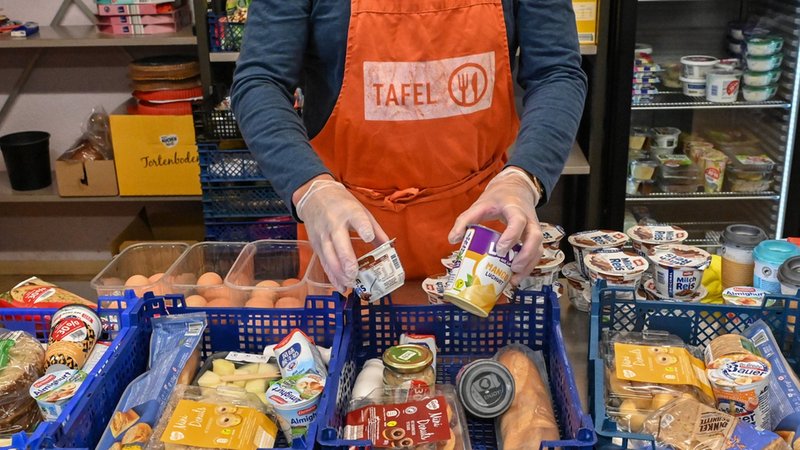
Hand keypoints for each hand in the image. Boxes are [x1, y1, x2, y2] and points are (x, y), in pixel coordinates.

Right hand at [295, 177, 388, 292]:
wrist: (314, 197)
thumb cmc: (342, 204)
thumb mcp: (361, 210)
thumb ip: (376, 230)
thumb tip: (390, 250)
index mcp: (350, 212)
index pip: (357, 219)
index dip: (362, 228)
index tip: (367, 237)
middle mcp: (334, 224)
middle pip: (339, 243)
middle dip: (346, 261)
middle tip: (355, 274)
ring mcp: (323, 235)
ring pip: (329, 257)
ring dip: (339, 273)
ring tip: (350, 283)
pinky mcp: (316, 245)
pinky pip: (324, 263)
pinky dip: (332, 276)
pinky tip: (341, 286)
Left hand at [447, 167, 543, 284]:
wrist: (515, 189)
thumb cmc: (497, 199)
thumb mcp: (479, 205)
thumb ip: (465, 220)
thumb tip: (453, 240)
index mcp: (515, 209)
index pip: (518, 221)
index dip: (511, 236)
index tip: (500, 250)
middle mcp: (529, 219)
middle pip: (536, 237)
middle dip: (526, 255)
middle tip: (512, 268)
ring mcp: (534, 229)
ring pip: (539, 248)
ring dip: (528, 265)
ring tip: (513, 279)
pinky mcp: (534, 238)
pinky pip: (536, 253)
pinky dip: (528, 266)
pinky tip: (515, 277)